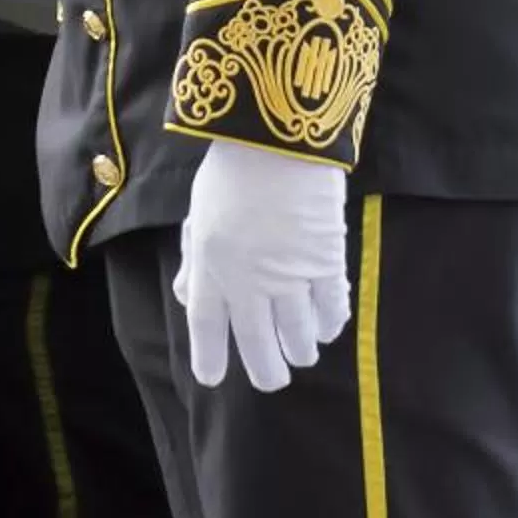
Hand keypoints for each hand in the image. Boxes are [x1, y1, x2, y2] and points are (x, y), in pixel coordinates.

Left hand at [173, 140, 352, 391]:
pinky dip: (330, 324)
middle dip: (266, 370)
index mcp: (209, 265)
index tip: (212, 378)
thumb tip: (184, 295)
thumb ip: (193, 259)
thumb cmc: (233, 170)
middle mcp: (247, 281)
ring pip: (297, 335)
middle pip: (256, 344)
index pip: (206, 326)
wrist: (278, 138)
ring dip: (300, 351)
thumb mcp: (199, 213)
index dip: (209, 357)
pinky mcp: (326, 263)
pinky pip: (332, 310)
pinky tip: (327, 329)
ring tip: (302, 355)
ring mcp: (289, 276)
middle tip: (273, 379)